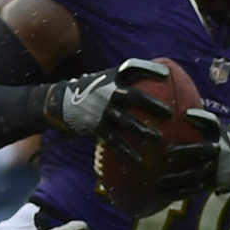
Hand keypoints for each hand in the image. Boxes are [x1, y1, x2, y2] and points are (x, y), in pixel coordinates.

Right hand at [44, 57, 170, 153]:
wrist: (60, 102)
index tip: (167, 75)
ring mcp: (101, 110)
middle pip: (134, 97)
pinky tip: (139, 161)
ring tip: (158, 139)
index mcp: (112, 78)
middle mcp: (107, 92)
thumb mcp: (106, 78)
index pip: (132, 68)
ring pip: (125, 121)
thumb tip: (163, 77)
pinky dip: (126, 152)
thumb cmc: (92, 90)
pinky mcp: (96, 127)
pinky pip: (114, 141)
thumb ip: (128, 78)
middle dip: (152, 105)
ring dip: (142, 130)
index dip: (150, 69)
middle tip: (169, 114)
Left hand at [155, 107, 229, 202]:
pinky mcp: (212, 184)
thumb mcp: (217, 130)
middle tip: (166, 153)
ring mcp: (216, 168)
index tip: (184, 115)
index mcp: (218, 135)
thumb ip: (202, 121)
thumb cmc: (222, 143)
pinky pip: (194, 189)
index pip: (211, 123)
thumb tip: (179, 111)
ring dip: (176, 178)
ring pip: (195, 174)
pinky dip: (178, 192)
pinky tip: (163, 193)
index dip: (200, 116)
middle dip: (184, 151)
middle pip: (201, 150)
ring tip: (159, 180)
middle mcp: (219, 151)